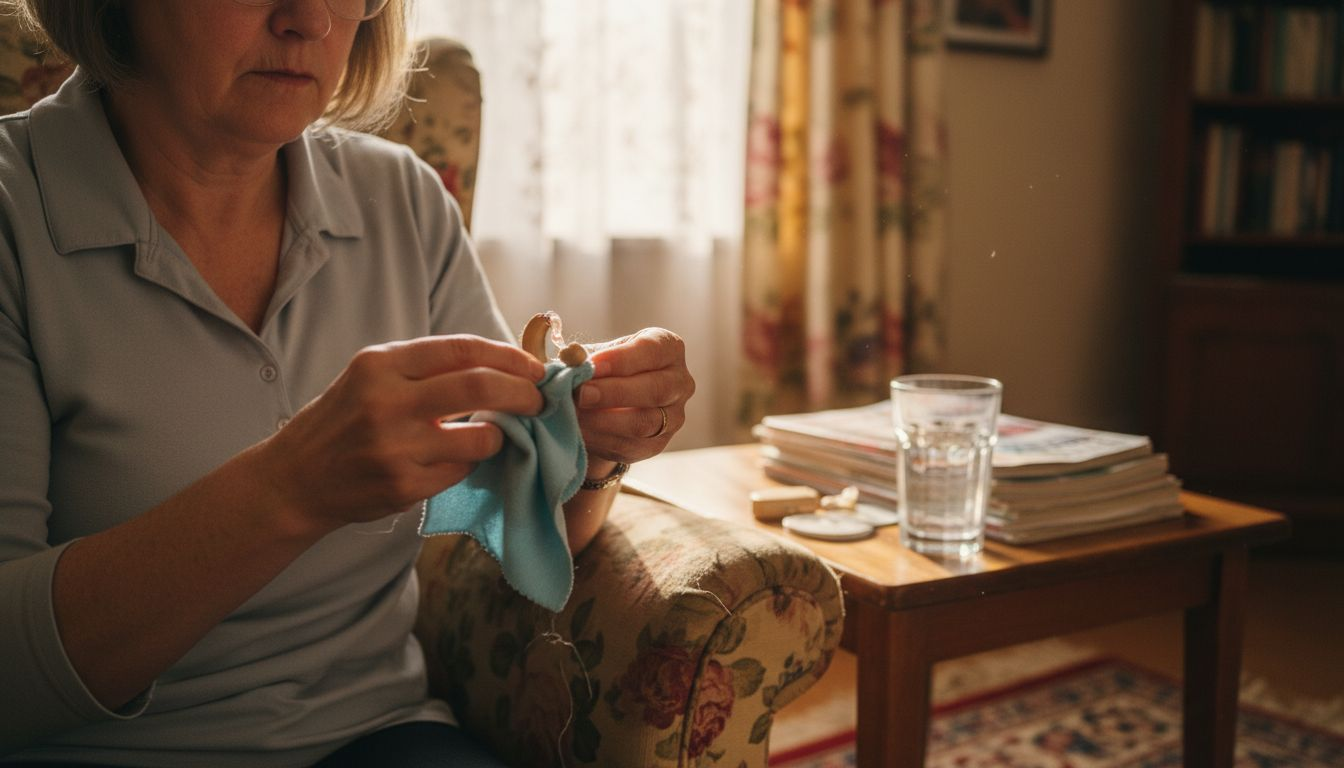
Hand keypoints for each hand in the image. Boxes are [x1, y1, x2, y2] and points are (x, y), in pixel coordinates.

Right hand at [260, 335, 544, 532]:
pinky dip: (471, 464)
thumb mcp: (373, 377)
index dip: (510, 357)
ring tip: (498, 434)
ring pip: (481, 437)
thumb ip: (428, 369)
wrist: (295, 478)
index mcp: (381, 364)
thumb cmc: (345, 420)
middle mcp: (386, 402)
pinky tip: (459, 460)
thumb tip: (504, 365)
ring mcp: (394, 448)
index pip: (464, 349)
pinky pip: (461, 472)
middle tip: (539, 401)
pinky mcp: (402, 487)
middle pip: (480, 386)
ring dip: (501, 435)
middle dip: (524, 393)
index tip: (535, 368)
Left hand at [576, 328, 694, 465]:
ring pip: (644, 422)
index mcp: (668, 348)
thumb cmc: (605, 369)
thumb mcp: (598, 355)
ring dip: (605, 420)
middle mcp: (679, 382)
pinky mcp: (658, 444)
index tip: (591, 365)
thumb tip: (570, 365)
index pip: (652, 351)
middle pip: (655, 389)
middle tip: (581, 393)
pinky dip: (602, 439)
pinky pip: (631, 445)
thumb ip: (586, 359)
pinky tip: (581, 432)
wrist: (610, 403)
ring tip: (575, 414)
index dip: (621, 359)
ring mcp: (674, 416)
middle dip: (614, 393)